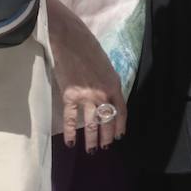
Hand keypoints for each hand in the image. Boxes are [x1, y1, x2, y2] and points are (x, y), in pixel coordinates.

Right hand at [46, 0, 127, 152]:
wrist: (70, 40)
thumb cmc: (89, 50)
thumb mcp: (107, 67)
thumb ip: (109, 84)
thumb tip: (109, 100)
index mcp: (114, 84)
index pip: (121, 110)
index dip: (120, 125)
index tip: (119, 136)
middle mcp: (102, 93)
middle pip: (107, 120)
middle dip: (107, 136)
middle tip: (105, 148)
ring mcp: (86, 96)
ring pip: (90, 124)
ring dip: (91, 140)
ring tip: (91, 150)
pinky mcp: (69, 96)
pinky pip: (70, 119)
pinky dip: (70, 132)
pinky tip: (71, 142)